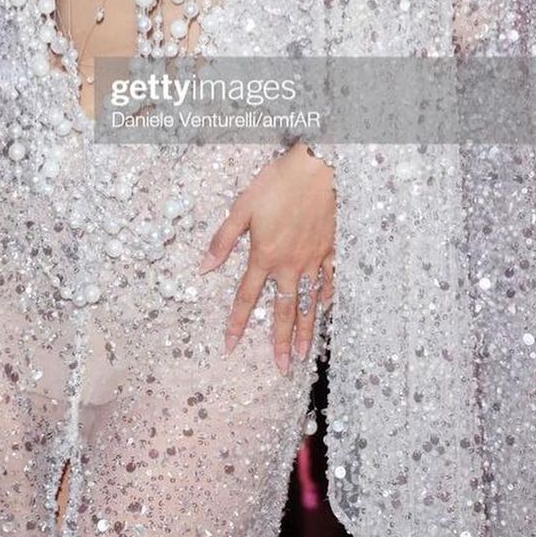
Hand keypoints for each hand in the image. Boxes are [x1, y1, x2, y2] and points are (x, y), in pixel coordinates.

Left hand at [196, 142, 335, 374]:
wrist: (318, 168)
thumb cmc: (277, 183)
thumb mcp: (242, 207)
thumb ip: (223, 240)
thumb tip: (204, 267)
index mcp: (265, 255)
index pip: (246, 297)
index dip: (237, 323)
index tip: (230, 346)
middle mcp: (290, 264)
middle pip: (283, 310)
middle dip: (279, 342)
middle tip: (281, 368)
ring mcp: (313, 259)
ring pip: (308, 302)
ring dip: (304, 330)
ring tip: (302, 355)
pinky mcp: (330, 249)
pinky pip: (329, 281)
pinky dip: (327, 298)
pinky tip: (325, 310)